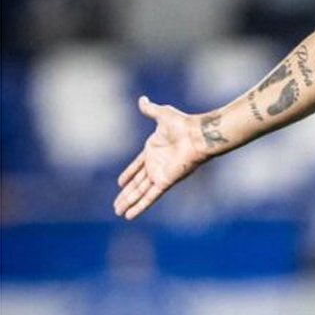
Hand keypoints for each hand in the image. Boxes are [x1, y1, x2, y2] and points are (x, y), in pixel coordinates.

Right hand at [113, 96, 207, 219]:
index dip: (129, 174)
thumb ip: (150, 110)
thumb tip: (142, 99)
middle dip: (126, 194)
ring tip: (118, 212)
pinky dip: (140, 206)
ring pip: (141, 192)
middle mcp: (156, 164)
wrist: (198, 135)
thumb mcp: (162, 115)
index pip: (137, 166)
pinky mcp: (165, 181)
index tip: (120, 183)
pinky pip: (150, 197)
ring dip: (129, 203)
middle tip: (116, 205)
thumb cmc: (183, 124)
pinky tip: (131, 215)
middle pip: (137, 183)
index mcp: (154, 150)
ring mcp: (160, 174)